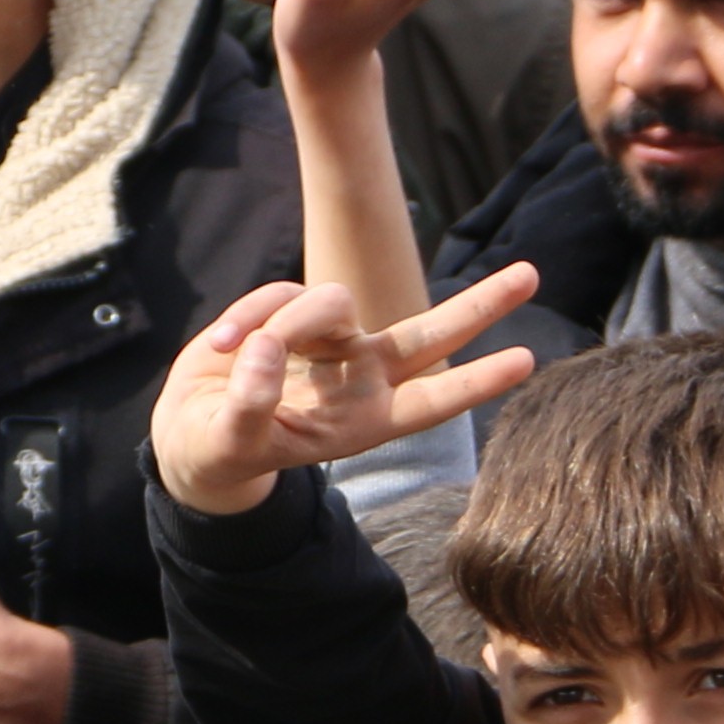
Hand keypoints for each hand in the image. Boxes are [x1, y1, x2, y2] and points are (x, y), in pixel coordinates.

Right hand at [147, 271, 546, 517]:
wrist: (191, 428)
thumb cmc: (220, 448)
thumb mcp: (230, 442)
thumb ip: (250, 404)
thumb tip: (266, 352)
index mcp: (360, 421)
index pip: (430, 401)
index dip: (477, 382)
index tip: (526, 359)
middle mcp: (358, 376)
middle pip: (431, 335)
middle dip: (481, 306)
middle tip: (532, 275)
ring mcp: (330, 341)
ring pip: (331, 301)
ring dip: (283, 323)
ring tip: (234, 355)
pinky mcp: (294, 312)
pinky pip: (280, 294)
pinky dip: (247, 317)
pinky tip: (221, 347)